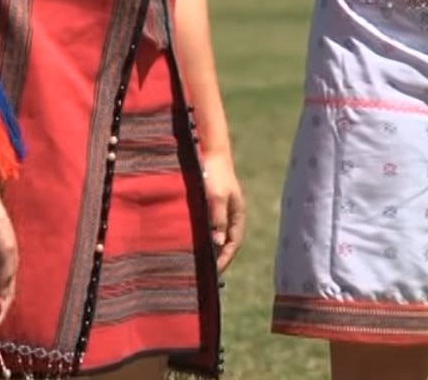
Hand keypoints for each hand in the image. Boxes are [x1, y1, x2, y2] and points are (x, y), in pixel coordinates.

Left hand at [202, 153, 246, 273]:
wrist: (208, 152)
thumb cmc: (214, 174)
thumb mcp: (216, 197)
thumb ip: (218, 219)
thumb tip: (218, 243)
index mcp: (237, 215)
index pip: (233, 244)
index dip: (224, 259)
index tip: (213, 273)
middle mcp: (230, 215)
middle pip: (225, 242)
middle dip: (217, 258)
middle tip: (203, 275)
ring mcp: (220, 210)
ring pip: (215, 235)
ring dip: (208, 248)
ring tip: (195, 264)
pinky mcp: (209, 205)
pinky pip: (207, 227)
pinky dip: (201, 237)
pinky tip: (190, 243)